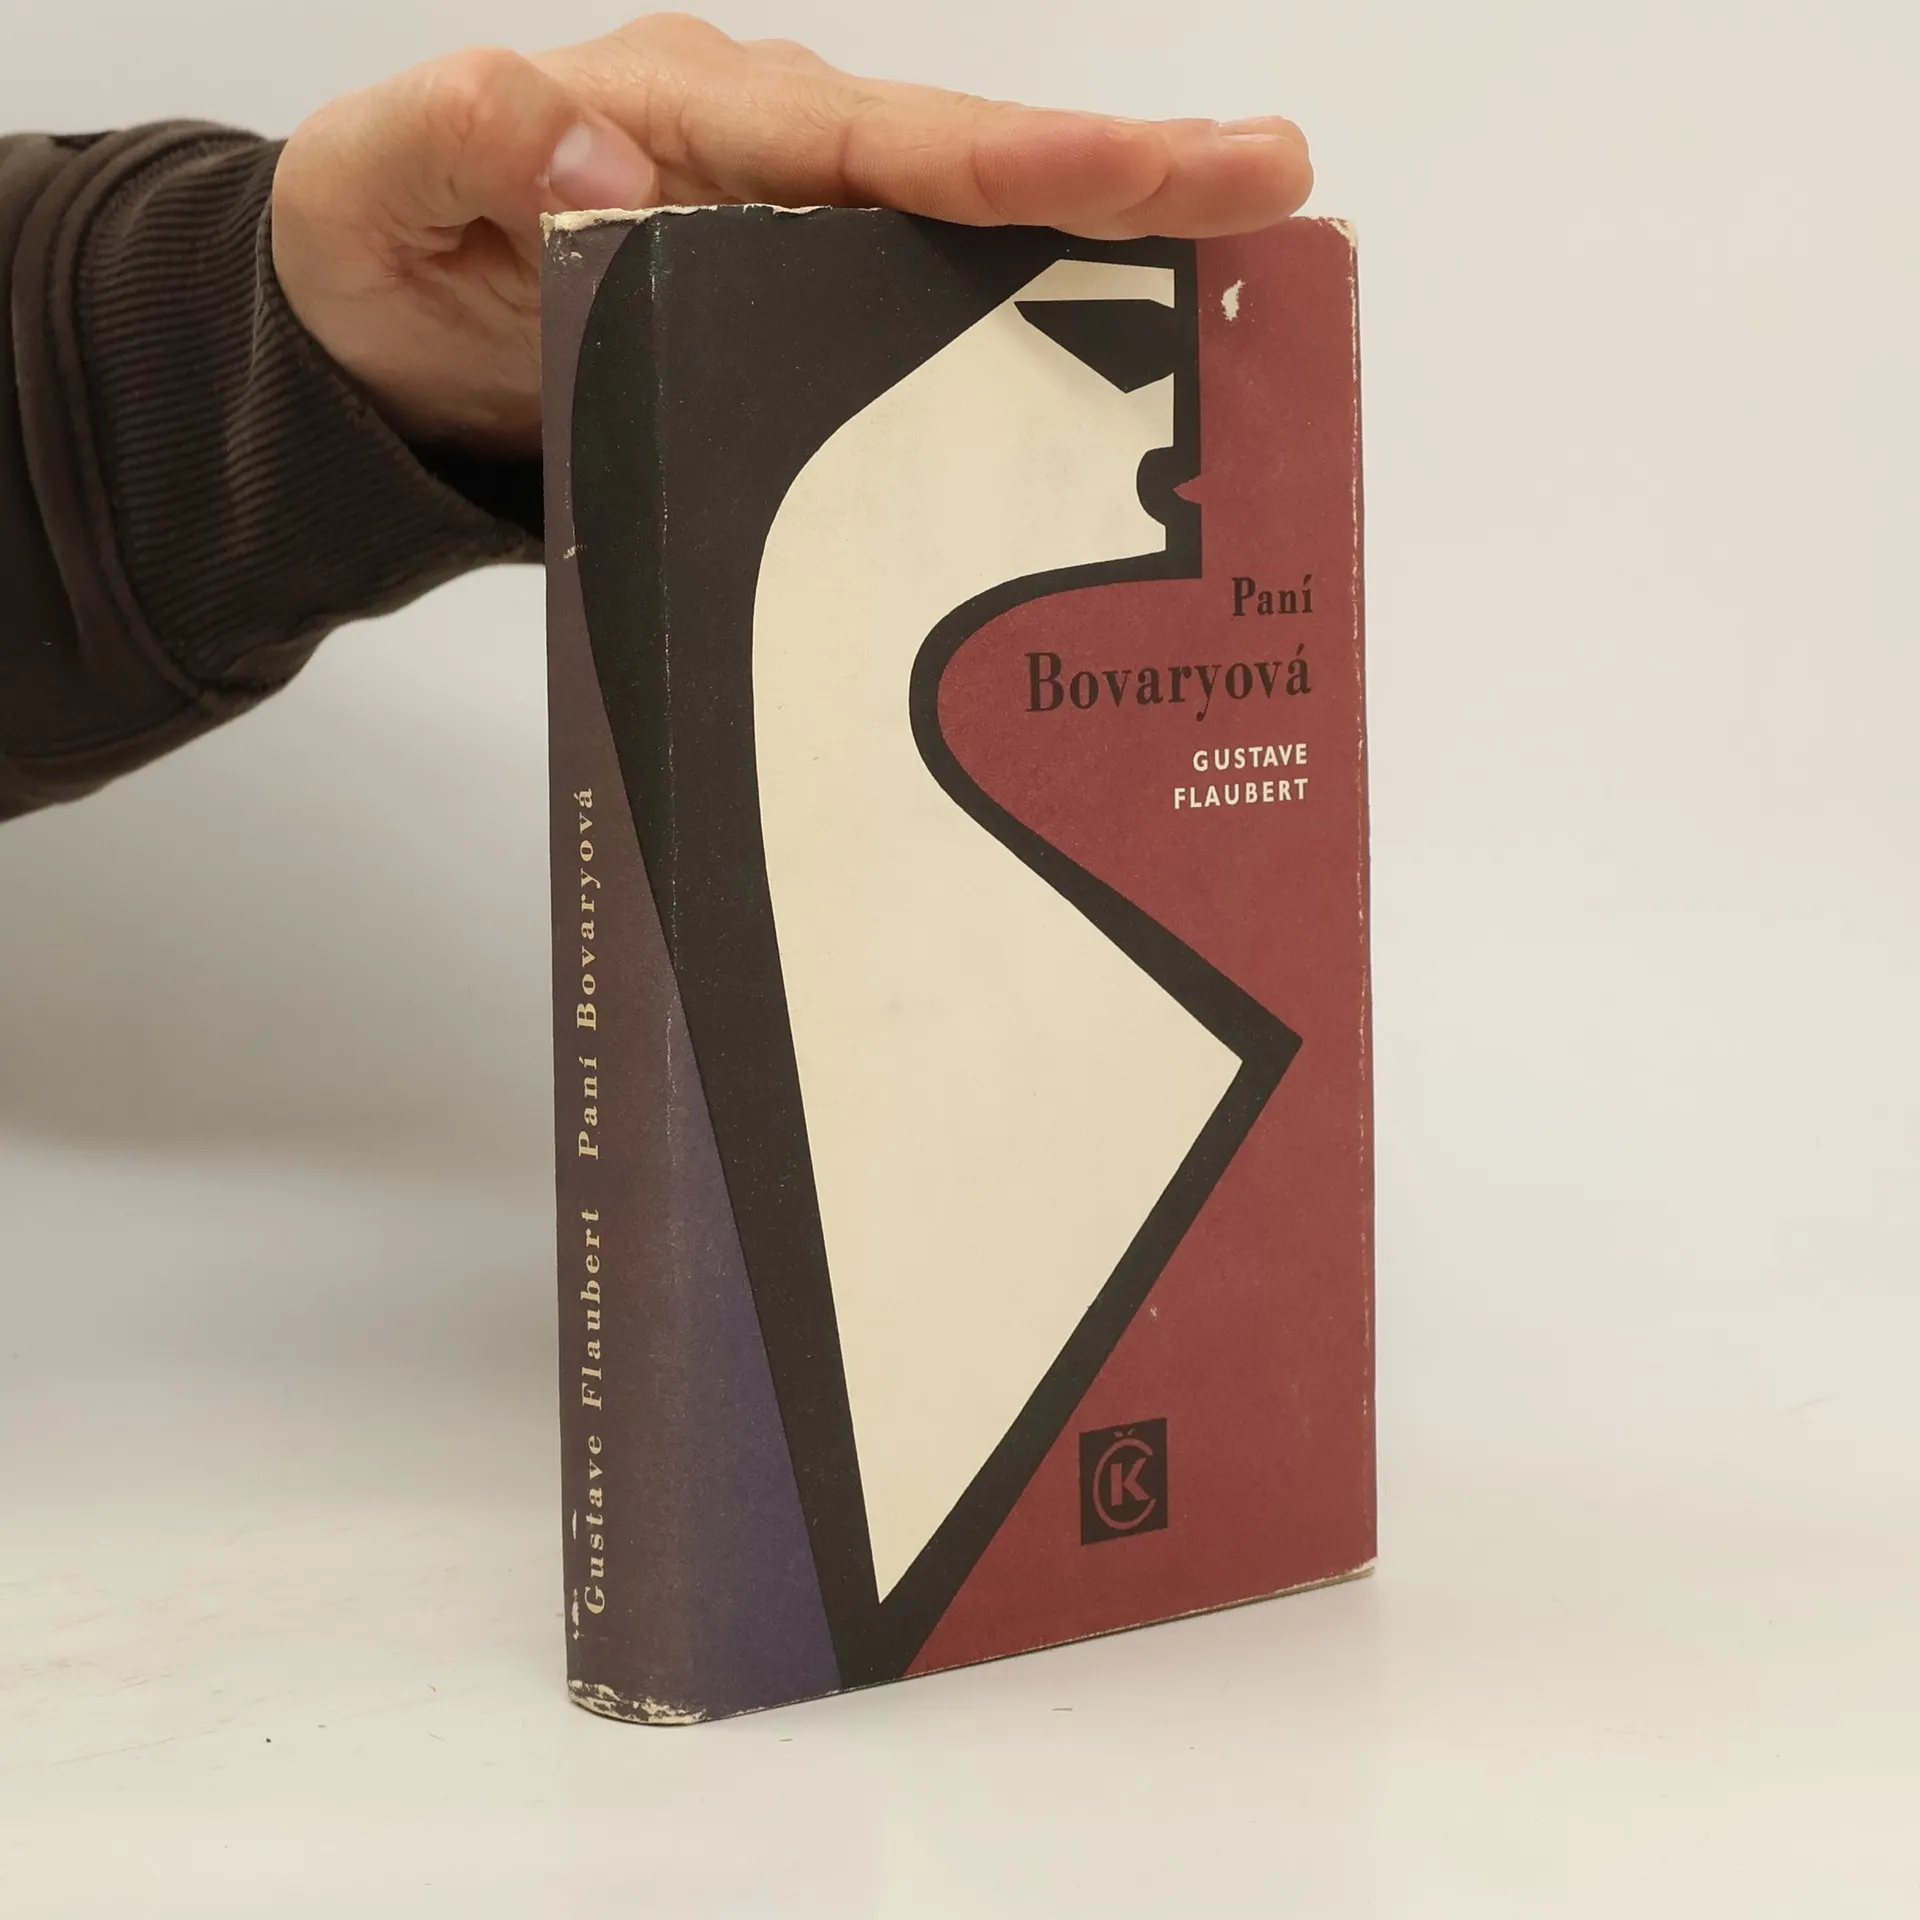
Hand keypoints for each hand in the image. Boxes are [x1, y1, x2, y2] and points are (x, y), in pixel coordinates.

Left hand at [271, 13, 1311, 456]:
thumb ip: (467, 145)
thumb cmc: (383, 245)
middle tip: (1276, 187)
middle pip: (963, 172)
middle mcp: (767, 161)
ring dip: (1105, 258)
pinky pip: (919, 320)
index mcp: (689, 116)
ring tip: (1247, 277)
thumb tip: (589, 149)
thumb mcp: (383, 184)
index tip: (1158, 167)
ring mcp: (791, 239)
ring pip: (965, 243)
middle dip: (1122, 178)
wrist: (375, 328)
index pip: (876, 139)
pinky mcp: (793, 315)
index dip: (1019, 156)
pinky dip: (1020, 336)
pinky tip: (1109, 378)